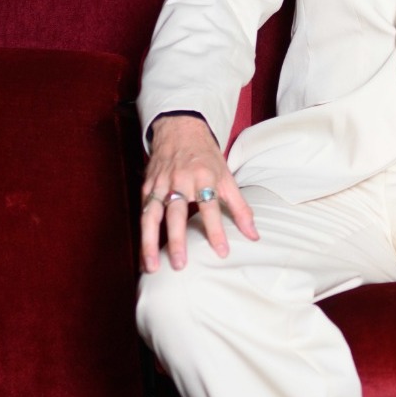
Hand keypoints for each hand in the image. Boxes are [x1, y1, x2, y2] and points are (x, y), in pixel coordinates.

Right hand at [139, 113, 257, 272]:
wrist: (180, 129)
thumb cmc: (206, 157)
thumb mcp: (227, 177)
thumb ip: (240, 208)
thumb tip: (254, 235)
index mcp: (204, 176)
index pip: (211, 207)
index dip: (216, 230)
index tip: (222, 252)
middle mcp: (180, 181)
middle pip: (176, 213)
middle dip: (177, 240)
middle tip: (180, 265)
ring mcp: (160, 184)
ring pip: (152, 216)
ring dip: (150, 243)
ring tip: (152, 267)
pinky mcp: (147, 187)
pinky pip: (142, 214)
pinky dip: (142, 236)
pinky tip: (144, 254)